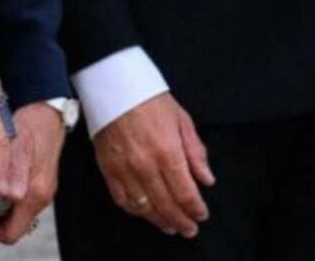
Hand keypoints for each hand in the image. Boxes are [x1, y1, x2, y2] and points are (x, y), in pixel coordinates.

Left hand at [0, 101, 65, 244]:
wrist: (50, 113)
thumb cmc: (33, 125)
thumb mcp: (17, 144)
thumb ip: (10, 170)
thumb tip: (4, 194)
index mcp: (35, 192)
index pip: (12, 231)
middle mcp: (42, 196)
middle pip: (14, 225)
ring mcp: (43, 190)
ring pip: (18, 214)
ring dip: (1, 209)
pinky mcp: (41, 182)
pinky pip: (23, 201)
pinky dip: (9, 199)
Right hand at [93, 92, 213, 238]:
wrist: (114, 85)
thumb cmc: (150, 98)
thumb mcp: (181, 118)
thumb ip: (195, 151)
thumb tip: (206, 179)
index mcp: (167, 151)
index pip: (185, 193)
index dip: (195, 209)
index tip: (201, 215)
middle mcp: (146, 165)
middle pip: (166, 205)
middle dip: (181, 221)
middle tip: (189, 228)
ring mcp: (124, 169)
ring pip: (144, 208)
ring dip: (159, 220)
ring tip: (170, 226)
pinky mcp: (108, 169)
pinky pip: (122, 199)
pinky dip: (135, 211)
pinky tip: (145, 212)